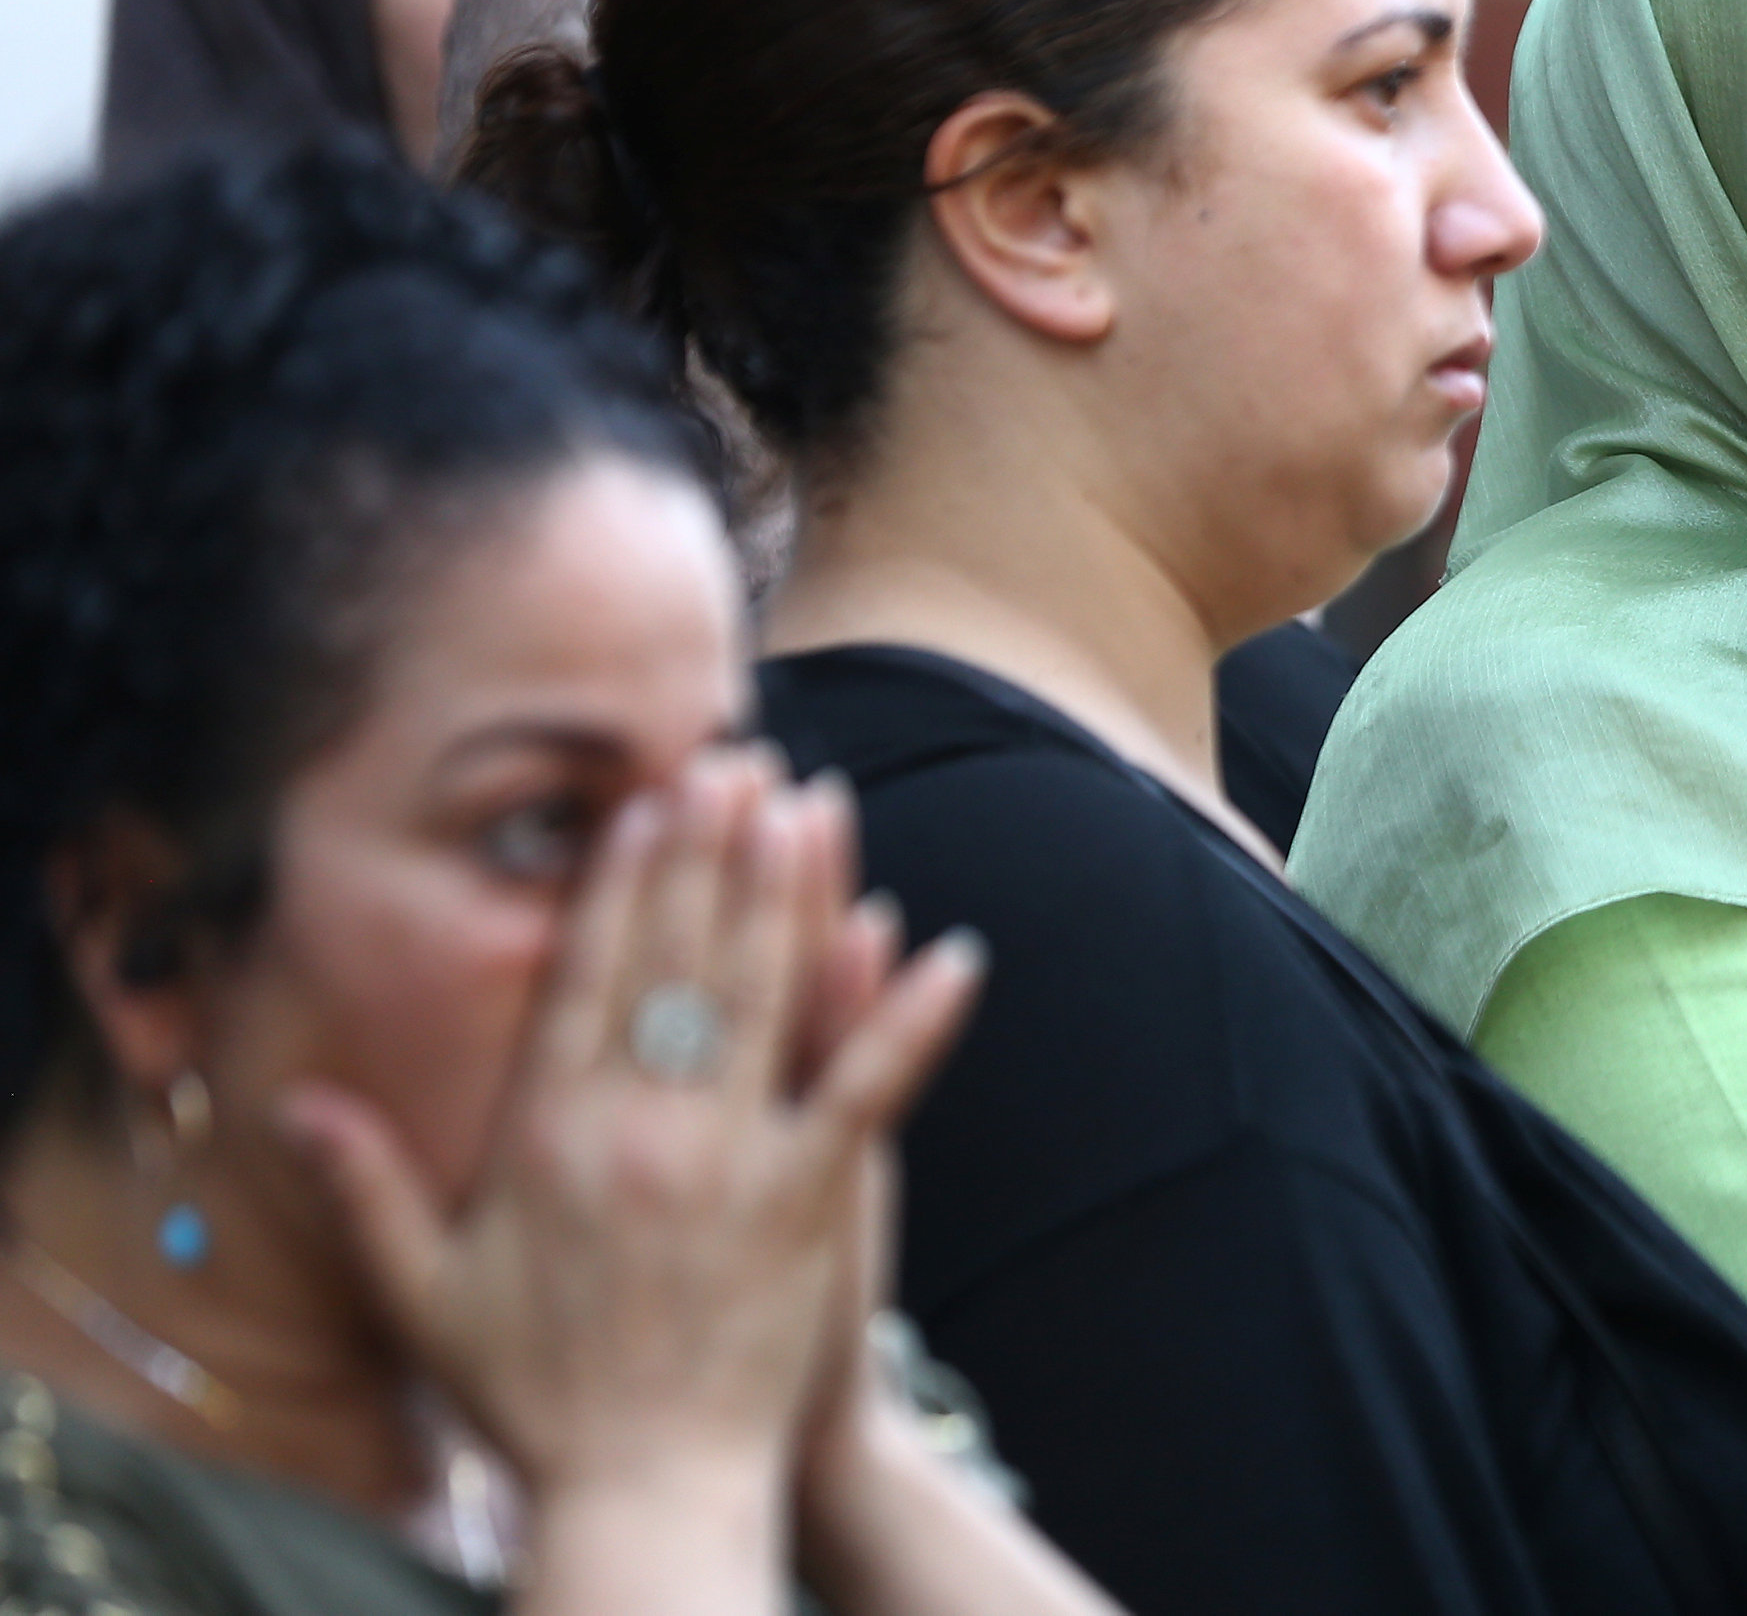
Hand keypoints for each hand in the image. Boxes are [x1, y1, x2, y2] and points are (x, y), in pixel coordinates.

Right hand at [282, 750, 984, 1516]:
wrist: (640, 1487)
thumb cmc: (531, 1398)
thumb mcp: (422, 1293)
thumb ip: (365, 1187)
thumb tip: (294, 1105)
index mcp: (547, 1137)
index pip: (588, 979)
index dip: (619, 883)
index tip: (641, 807)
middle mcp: (638, 1129)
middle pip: (679, 958)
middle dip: (708, 851)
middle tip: (734, 761)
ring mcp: (731, 1158)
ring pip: (765, 993)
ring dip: (790, 891)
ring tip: (808, 803)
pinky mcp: (812, 1198)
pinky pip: (871, 1086)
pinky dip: (914, 1016)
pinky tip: (950, 949)